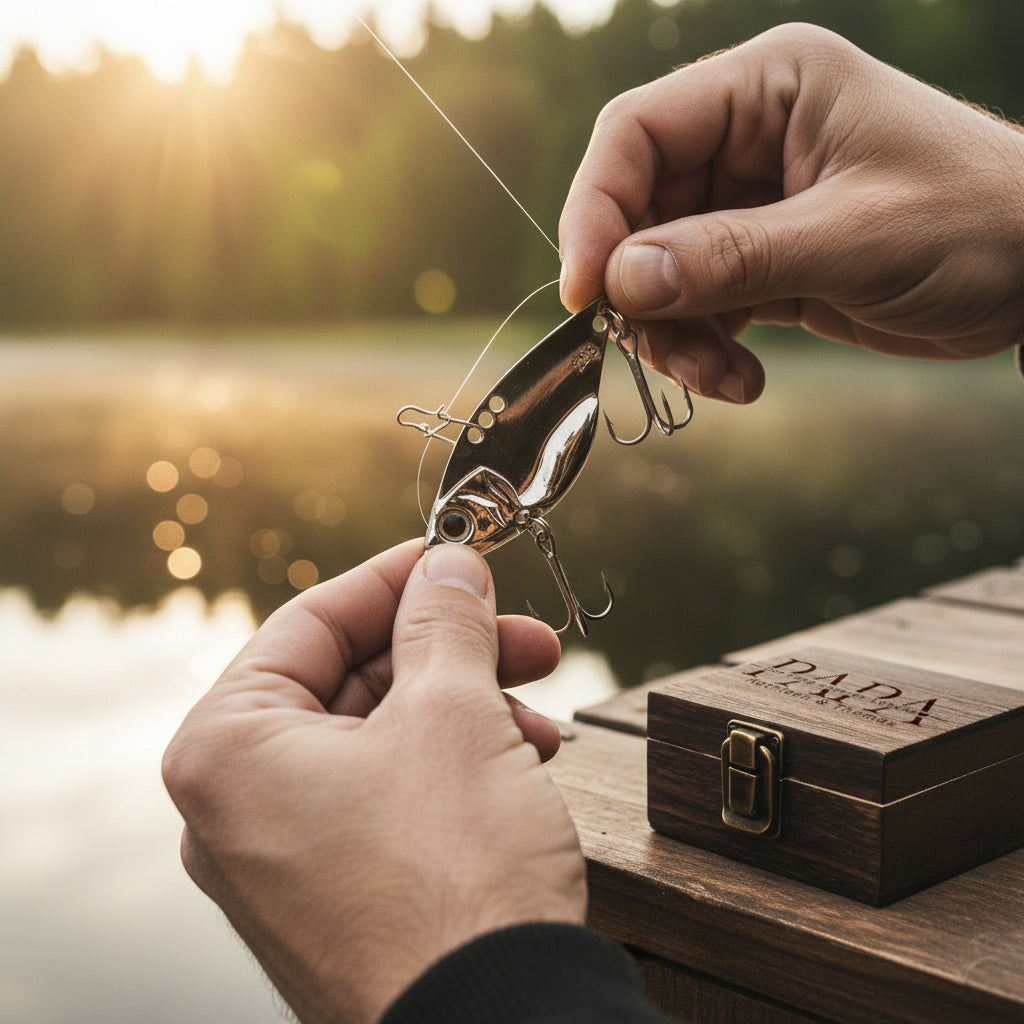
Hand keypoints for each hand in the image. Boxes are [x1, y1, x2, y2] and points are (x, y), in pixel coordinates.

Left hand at [162, 540, 583, 1023]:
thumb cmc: (453, 884)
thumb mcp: (454, 714)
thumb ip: (445, 620)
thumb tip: (449, 567)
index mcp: (228, 752)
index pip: (308, 621)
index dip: (392, 578)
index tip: (452, 556)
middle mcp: (239, 809)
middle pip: (351, 682)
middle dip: (448, 650)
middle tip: (519, 633)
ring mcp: (288, 860)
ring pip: (381, 739)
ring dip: (465, 708)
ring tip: (536, 709)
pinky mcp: (341, 896)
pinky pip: (392, 798)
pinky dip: (455, 766)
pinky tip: (522, 760)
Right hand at [559, 23, 1023, 403]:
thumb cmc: (977, 223)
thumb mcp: (853, 238)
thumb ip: (731, 256)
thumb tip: (621, 280)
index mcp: (767, 90)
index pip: (637, 134)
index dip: (595, 211)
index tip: (586, 293)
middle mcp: (748, 140)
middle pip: (638, 212)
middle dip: (641, 292)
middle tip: (658, 351)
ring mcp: (752, 205)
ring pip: (660, 272)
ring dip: (673, 336)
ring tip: (719, 379)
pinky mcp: (762, 261)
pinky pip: (699, 307)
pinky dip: (705, 351)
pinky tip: (742, 381)